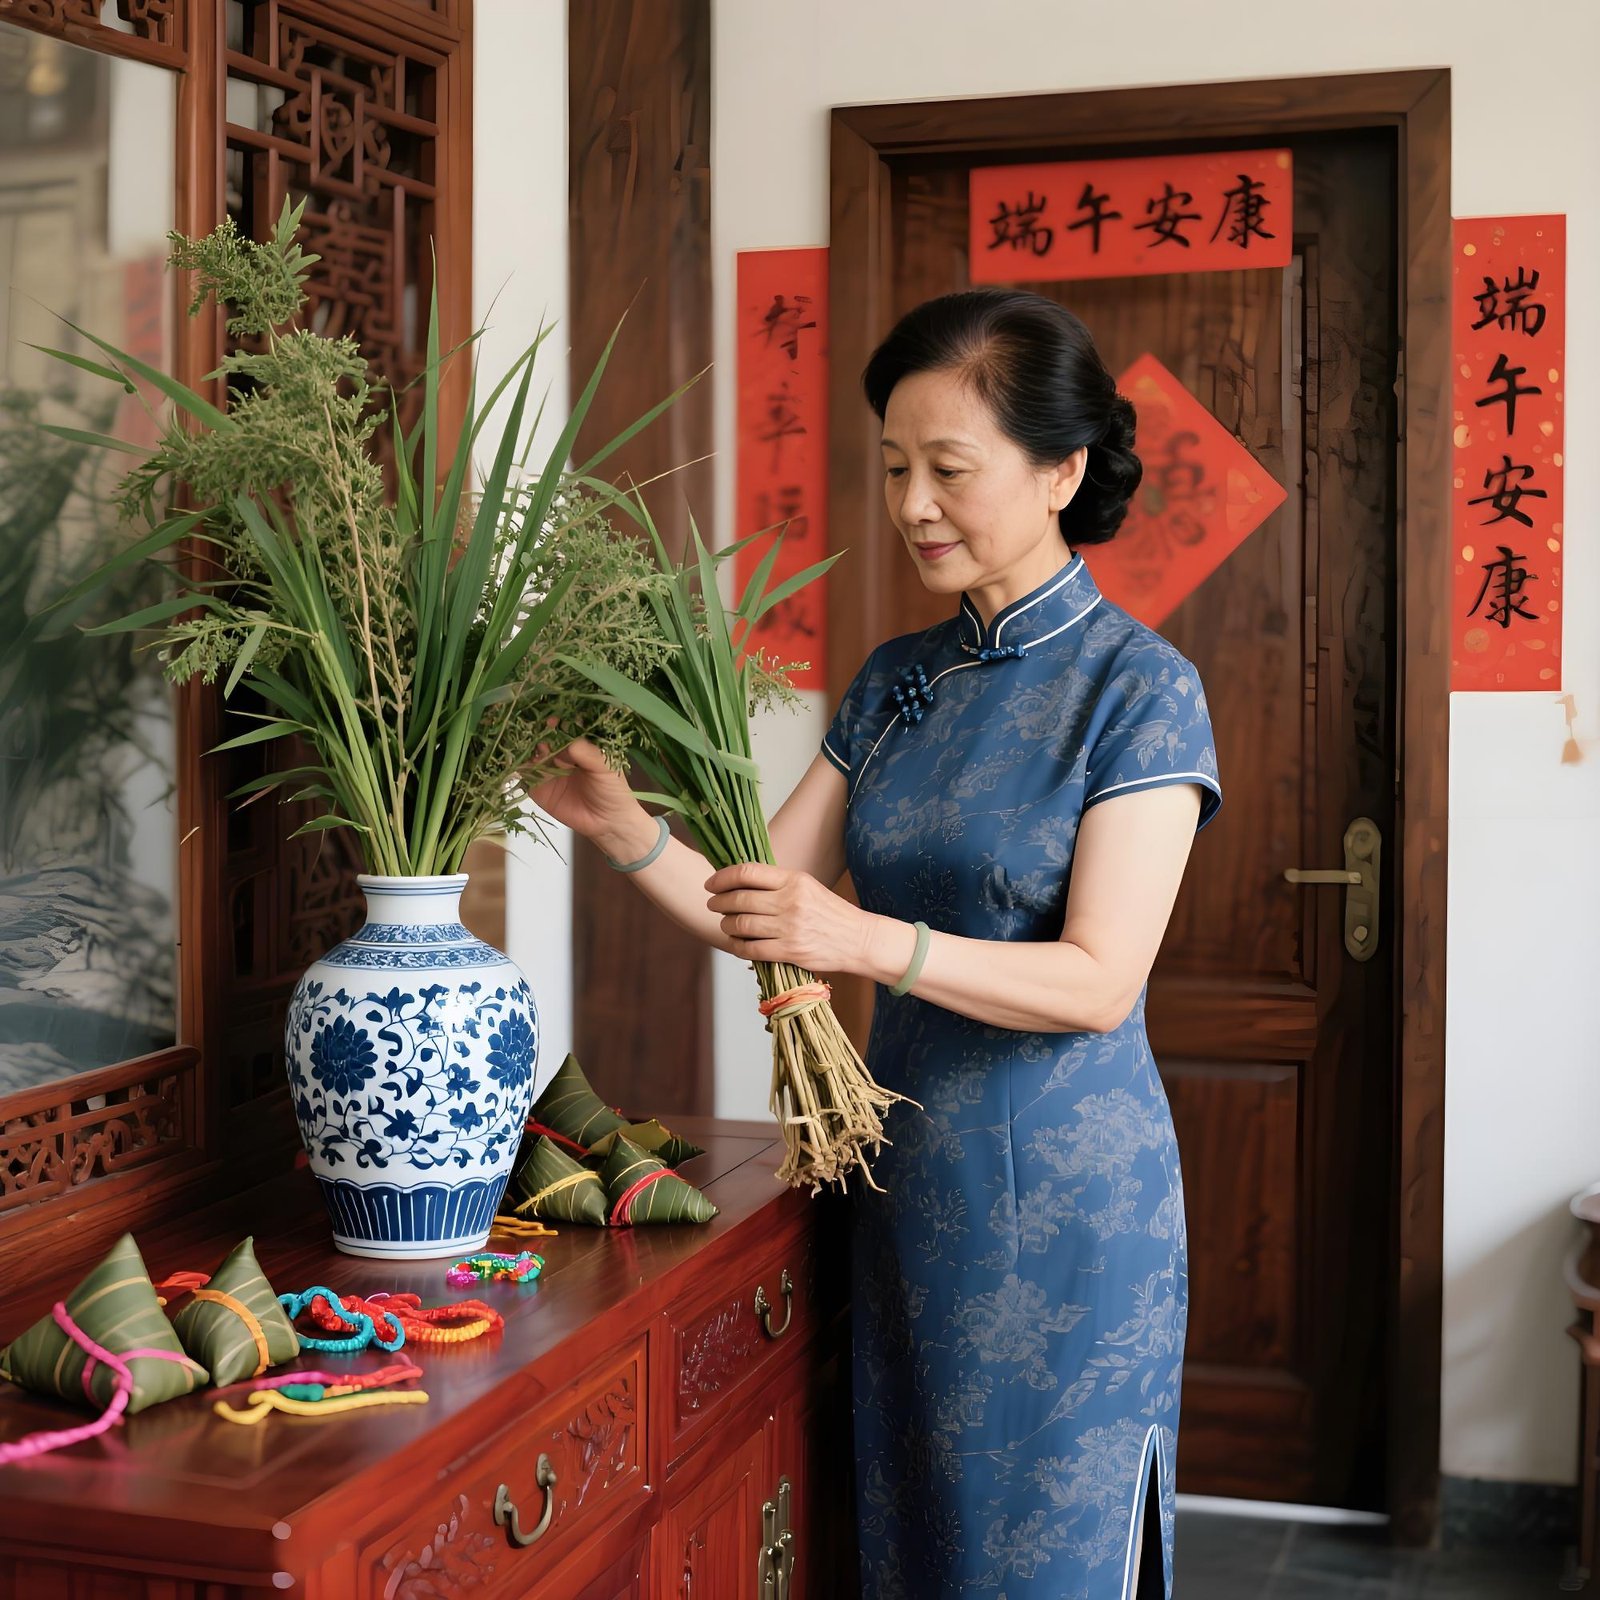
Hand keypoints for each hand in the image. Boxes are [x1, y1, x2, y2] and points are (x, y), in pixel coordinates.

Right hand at [526, 736, 653, 857]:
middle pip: (543, 739)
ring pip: (530, 755)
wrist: (609, 823)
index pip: (562, 729)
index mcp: (577, 745)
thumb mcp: (605, 768)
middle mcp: (559, 754)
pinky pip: (525, 776)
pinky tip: (519, 763)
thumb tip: (569, 741)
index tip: (552, 721)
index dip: (556, 724)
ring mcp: (547, 771)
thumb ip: (589, 754)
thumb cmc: (613, 790)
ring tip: (531, 749)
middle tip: (537, 735)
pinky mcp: (538, 789)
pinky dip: (519, 768)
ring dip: (527, 750)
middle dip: (538, 735)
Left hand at [705, 862, 874, 974]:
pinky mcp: (790, 951)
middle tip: (712, 904)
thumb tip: (741, 883)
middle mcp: (790, 901)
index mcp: (794, 880)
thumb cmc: (832, 913)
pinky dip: (738, 946)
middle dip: (719, 902)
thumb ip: (778, 884)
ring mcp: (790, 927)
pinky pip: (751, 949)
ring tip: (725, 924)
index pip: (748, 873)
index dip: (723, 877)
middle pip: (740, 899)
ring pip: (742, 924)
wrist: (858, 939)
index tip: (711, 882)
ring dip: (726, 925)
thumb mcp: (808, 887)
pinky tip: (737, 943)